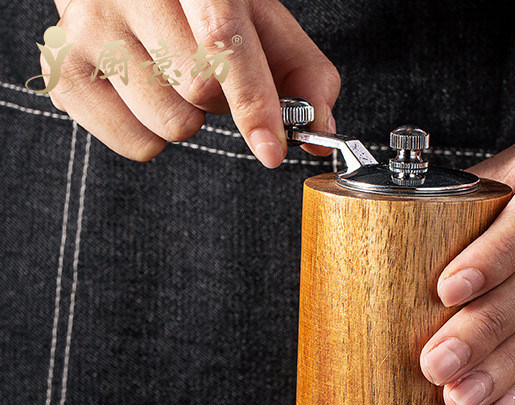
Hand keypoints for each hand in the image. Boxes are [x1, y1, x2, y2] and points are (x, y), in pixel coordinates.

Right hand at [47, 0, 339, 163]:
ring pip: (171, 124)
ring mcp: (84, 27)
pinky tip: (147, 92)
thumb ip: (301, 70)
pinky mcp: (63, 69)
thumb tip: (320, 133)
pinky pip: (139, 146)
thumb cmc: (198, 0)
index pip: (220, 39)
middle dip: (223, 99)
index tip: (273, 148)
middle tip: (211, 71)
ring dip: (192, 117)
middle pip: (199, 91)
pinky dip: (158, 135)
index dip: (254, 100)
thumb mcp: (257, 15)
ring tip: (173, 75)